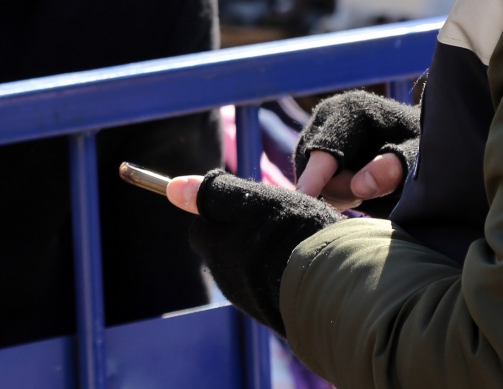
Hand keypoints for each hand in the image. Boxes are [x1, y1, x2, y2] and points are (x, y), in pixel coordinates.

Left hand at [170, 170, 340, 335]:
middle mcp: (227, 279)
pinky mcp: (273, 315)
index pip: (202, 227)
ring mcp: (250, 300)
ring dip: (262, 255)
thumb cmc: (289, 234)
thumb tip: (172, 188)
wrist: (330, 285)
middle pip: (224, 249)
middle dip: (242, 235)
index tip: (249, 205)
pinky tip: (302, 266)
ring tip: (294, 243)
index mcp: (216, 249)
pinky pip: (268, 288)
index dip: (222, 211)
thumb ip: (214, 194)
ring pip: (246, 268)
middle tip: (275, 223)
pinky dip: (278, 276)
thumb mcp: (251, 201)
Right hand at [292, 90, 418, 213]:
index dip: (316, 174)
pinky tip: (355, 188)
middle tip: (374, 194)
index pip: (326, 146)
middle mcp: (327, 115)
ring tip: (369, 188)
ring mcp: (316, 130)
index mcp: (352, 109)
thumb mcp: (417, 157)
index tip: (305, 194)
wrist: (415, 138)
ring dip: (338, 193)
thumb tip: (361, 186)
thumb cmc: (419, 146)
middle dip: (341, 189)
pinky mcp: (312, 146)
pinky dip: (332, 191)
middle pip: (313, 167)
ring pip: (309, 177)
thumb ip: (394, 168)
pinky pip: (310, 180)